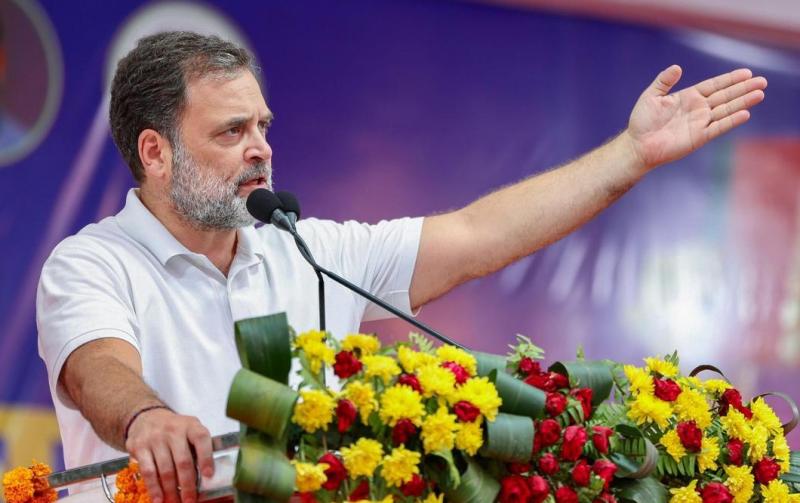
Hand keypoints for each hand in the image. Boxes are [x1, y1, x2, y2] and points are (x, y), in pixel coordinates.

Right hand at [124, 408, 213, 502]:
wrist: (146, 417)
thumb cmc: (175, 430)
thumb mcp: (190, 430)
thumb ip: (199, 448)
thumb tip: (208, 477)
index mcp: (191, 425)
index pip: (201, 439)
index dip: (206, 458)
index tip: (209, 476)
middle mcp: (173, 430)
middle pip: (183, 461)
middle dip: (188, 485)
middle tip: (190, 501)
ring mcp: (155, 438)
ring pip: (165, 469)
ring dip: (171, 491)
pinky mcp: (139, 447)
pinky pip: (148, 471)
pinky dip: (154, 488)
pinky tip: (158, 499)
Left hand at [625, 65, 766, 171]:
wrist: (638, 145)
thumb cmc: (642, 121)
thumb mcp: (651, 96)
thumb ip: (664, 81)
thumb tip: (677, 67)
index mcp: (688, 97)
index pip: (714, 85)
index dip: (730, 79)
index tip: (747, 73)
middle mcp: (698, 109)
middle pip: (725, 96)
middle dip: (743, 88)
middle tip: (762, 81)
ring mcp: (700, 123)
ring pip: (726, 110)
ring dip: (743, 102)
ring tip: (760, 94)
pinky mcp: (699, 137)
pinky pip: (718, 127)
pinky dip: (731, 120)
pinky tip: (745, 113)